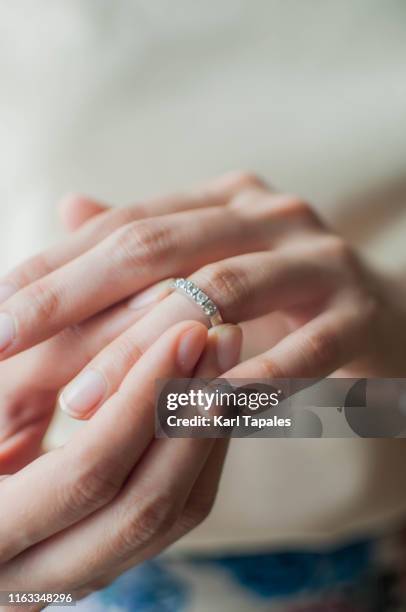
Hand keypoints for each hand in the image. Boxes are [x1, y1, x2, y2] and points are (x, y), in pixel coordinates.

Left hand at [0, 172, 404, 424]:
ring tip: (82, 401)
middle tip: (5, 345)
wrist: (388, 310)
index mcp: (225, 200)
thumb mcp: (215, 258)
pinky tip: (192, 414)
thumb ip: (147, 241)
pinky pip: (296, 351)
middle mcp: (268, 215)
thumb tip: (68, 208)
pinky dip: (243, 382)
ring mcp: (318, 260)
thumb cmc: (285, 294)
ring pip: (220, 294)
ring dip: (147, 350)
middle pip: (157, 247)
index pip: (122, 226)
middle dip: (74, 298)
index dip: (53, 266)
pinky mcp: (360, 315)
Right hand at [0, 320, 240, 598]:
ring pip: (169, 519)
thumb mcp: (2, 383)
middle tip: (223, 341)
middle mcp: (33, 577)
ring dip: (206, 434)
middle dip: (192, 418)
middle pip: (145, 509)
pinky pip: (168, 515)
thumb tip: (163, 302)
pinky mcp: (103, 550)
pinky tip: (211, 399)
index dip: (145, 401)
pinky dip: (197, 455)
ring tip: (227, 361)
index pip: (89, 473)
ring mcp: (76, 572)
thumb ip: (67, 349)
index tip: (189, 333)